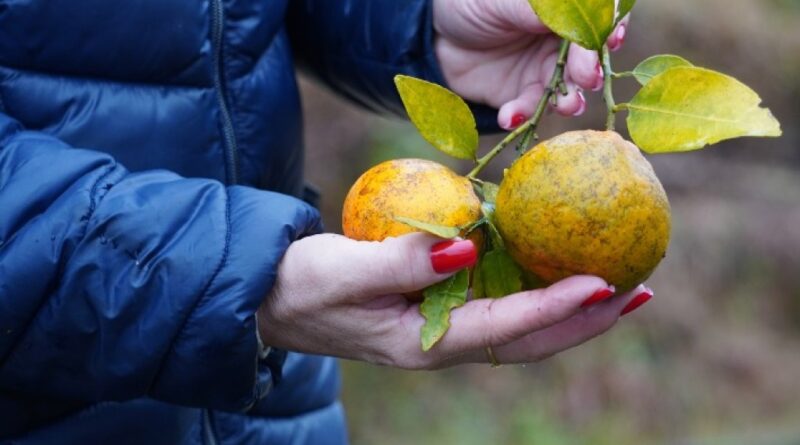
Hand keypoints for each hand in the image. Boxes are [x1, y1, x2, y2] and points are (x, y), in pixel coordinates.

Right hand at [258, 233, 651, 368]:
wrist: (271, 298)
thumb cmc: (300, 285)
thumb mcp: (343, 271)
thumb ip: (403, 262)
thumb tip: (468, 246)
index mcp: (423, 344)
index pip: (505, 328)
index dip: (556, 308)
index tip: (603, 284)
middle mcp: (442, 343)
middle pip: (530, 340)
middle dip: (586, 321)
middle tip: (639, 291)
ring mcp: (442, 328)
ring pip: (521, 325)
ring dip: (571, 309)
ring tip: (620, 285)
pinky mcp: (436, 307)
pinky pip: (499, 303)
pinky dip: (536, 289)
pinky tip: (555, 266)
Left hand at [433, 0, 628, 128]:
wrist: (434, 39)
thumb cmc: (470, 5)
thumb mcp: (504, 0)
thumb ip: (540, 9)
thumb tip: (577, 18)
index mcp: (563, 12)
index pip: (598, 20)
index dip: (609, 30)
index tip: (611, 42)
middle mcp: (560, 43)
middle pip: (590, 60)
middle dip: (591, 71)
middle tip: (588, 78)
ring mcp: (543, 72)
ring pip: (567, 90)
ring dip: (568, 100)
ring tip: (565, 105)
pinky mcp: (522, 97)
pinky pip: (531, 110)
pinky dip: (523, 115)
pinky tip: (509, 115)